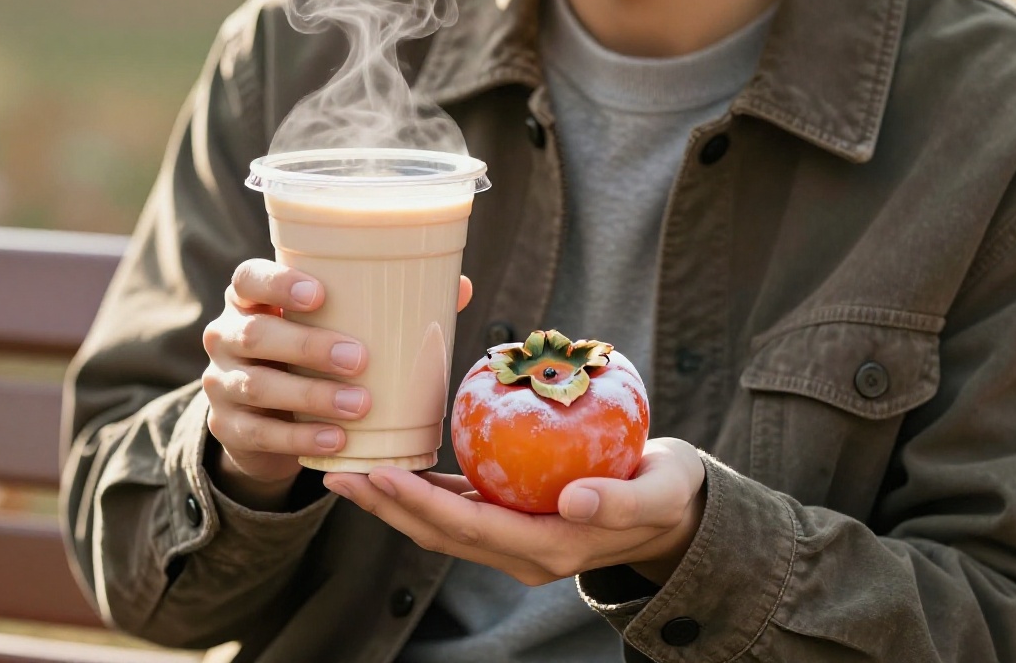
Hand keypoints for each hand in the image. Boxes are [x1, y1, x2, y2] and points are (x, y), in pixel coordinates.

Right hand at [201, 259, 472, 509]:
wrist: (269, 421)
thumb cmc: (313, 356)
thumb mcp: (337, 327)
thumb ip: (390, 306)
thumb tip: (460, 286)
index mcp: (252, 299)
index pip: (249, 278)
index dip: (278, 282)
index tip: (321, 294)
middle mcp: (226, 335)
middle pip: (254, 334)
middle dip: (307, 346)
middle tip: (360, 358)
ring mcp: (220, 384)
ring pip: (256, 387)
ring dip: (311, 396)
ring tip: (361, 405)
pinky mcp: (227, 428)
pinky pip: (258, 435)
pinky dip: (300, 438)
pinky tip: (337, 441)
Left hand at [323, 438, 705, 585]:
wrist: (677, 512)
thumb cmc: (670, 494)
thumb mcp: (659, 493)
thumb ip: (621, 501)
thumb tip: (576, 501)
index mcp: (549, 549)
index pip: (470, 529)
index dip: (421, 505)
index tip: (381, 475)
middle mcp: (522, 553)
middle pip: (439, 533)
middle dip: (386, 506)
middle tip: (338, 472)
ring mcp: (514, 541)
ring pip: (440, 525)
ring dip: (393, 502)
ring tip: (348, 470)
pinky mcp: (513, 522)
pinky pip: (458, 508)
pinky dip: (423, 490)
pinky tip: (397, 462)